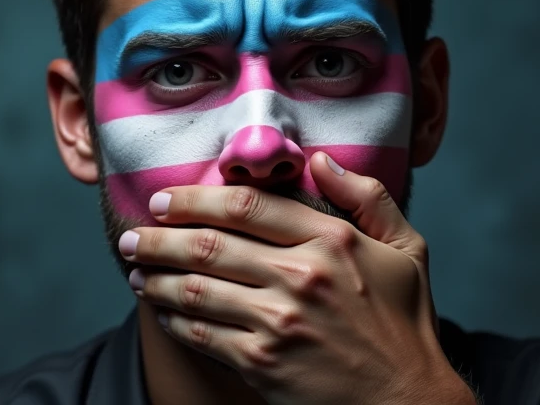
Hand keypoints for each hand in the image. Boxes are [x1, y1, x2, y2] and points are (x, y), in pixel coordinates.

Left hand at [118, 152, 475, 404]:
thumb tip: (319, 160)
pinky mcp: (263, 362)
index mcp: (333, 240)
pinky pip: (203, 333)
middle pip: (210, 244)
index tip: (164, 200)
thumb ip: (367, 197)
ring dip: (155, 277)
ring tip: (134, 271)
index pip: (248, 205)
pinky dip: (174, 319)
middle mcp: (302, 275)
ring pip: (197, 288)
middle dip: (159, 237)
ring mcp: (280, 321)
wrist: (406, 403)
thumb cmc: (405, 325)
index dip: (196, 199)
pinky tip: (161, 311)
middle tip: (132, 235)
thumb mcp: (407, 250)